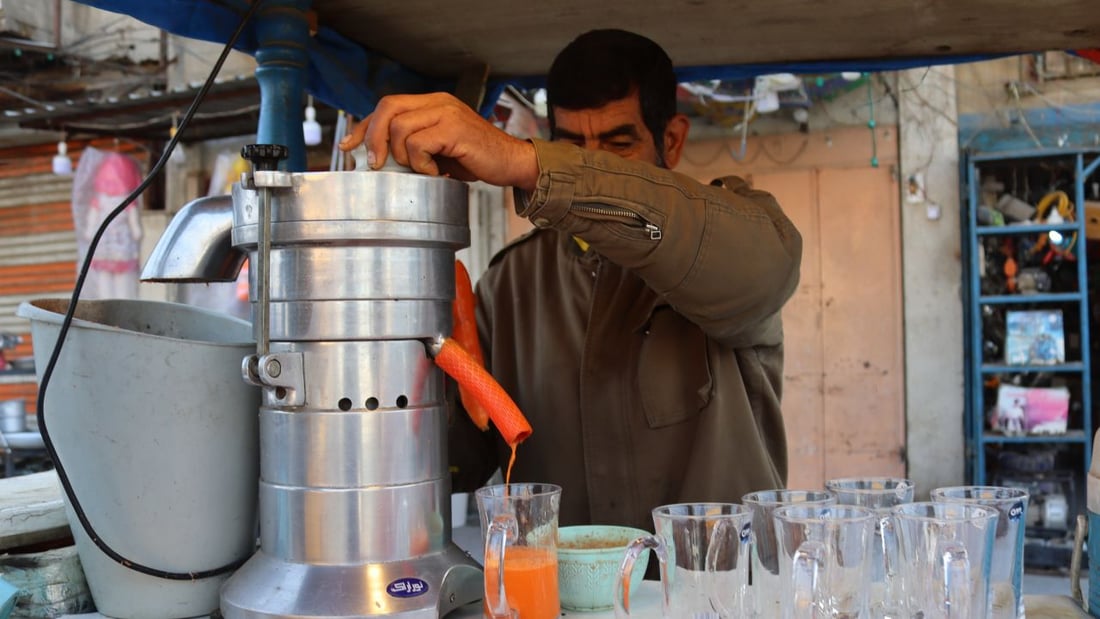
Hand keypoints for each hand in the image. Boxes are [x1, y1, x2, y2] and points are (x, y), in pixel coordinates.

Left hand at [339, 93, 537, 191]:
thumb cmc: (476, 159)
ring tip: (422, 170)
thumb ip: (414, 146)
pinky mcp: (454, 129)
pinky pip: (419, 144)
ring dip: (402, 156)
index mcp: (432, 104)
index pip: (387, 106)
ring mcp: (446, 113)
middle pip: (388, 108)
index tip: (349, 145)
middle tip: (377, 165)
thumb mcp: (438, 150)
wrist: (511, 163)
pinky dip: (421, 163)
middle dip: (373, 137)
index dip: (364, 126)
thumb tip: (379, 159)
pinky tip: (435, 173)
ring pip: (400, 128)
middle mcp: (438, 102)